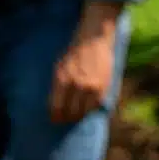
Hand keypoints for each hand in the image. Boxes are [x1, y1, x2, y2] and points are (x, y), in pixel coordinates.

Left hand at [49, 1, 119, 123]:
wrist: (93, 40)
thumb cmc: (72, 54)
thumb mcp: (59, 68)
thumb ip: (57, 87)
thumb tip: (55, 106)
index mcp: (61, 80)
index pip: (56, 108)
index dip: (55, 116)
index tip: (55, 119)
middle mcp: (77, 85)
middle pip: (70, 112)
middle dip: (67, 117)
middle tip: (66, 118)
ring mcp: (92, 87)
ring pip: (84, 112)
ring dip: (80, 115)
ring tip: (77, 114)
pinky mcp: (104, 86)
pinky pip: (97, 106)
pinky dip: (92, 108)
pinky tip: (88, 106)